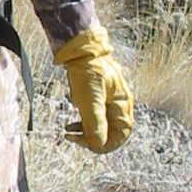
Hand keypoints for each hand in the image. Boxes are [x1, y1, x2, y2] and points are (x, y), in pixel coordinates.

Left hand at [54, 24, 133, 152]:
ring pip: (102, 123)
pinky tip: (74, 118)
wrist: (79, 46)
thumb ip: (95, 122)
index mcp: (122, 103)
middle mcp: (120, 102)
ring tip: (69, 130)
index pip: (121, 134)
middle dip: (93, 138)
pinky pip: (95, 113)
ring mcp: (110, 98)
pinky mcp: (99, 94)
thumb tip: (99, 144)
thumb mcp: (90, 98)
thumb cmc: (87, 69)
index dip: (106, 144)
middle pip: (111, 130)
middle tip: (75, 138)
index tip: (89, 145)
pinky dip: (84, 120)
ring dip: (86, 130)